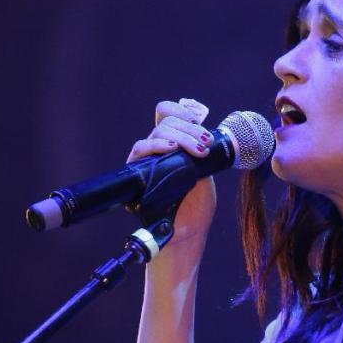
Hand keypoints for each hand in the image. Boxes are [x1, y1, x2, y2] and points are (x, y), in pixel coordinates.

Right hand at [127, 98, 216, 243]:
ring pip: (157, 132)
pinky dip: (156, 145)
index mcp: (174, 144)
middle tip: (205, 144)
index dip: (181, 111)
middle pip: (166, 121)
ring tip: (196, 149)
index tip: (198, 120)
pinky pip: (140, 148)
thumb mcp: (206, 172)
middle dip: (190, 128)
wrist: (188, 230)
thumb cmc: (197, 205)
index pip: (168, 114)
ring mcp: (147, 158)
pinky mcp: (137, 170)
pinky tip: (171, 149)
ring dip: (180, 136)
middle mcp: (158, 148)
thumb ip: (200, 151)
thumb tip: (199, 132)